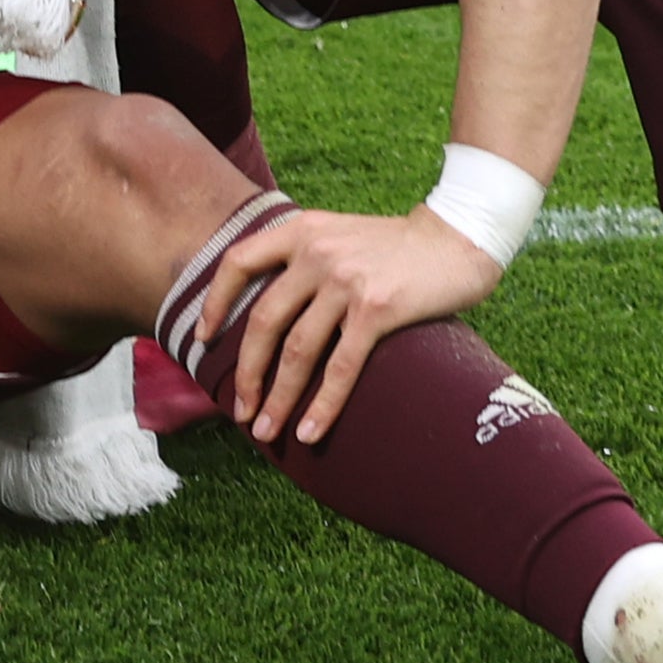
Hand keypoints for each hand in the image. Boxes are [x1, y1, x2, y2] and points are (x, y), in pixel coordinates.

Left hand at [202, 202, 501, 446]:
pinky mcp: (377, 310)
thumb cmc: (399, 246)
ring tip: (267, 431)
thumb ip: (306, 259)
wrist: (460, 238)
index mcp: (300, 231)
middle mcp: (316, 253)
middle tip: (240, 410)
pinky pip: (340, 367)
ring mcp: (345, 281)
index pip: (238, 263)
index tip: (202, 340)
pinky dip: (322, 405)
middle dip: (247, 372)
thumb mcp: (340, 234)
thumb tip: (273, 314)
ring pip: (297, 351)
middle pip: (263, 321)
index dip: (215, 303)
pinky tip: (311, 432)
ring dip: (279, 398)